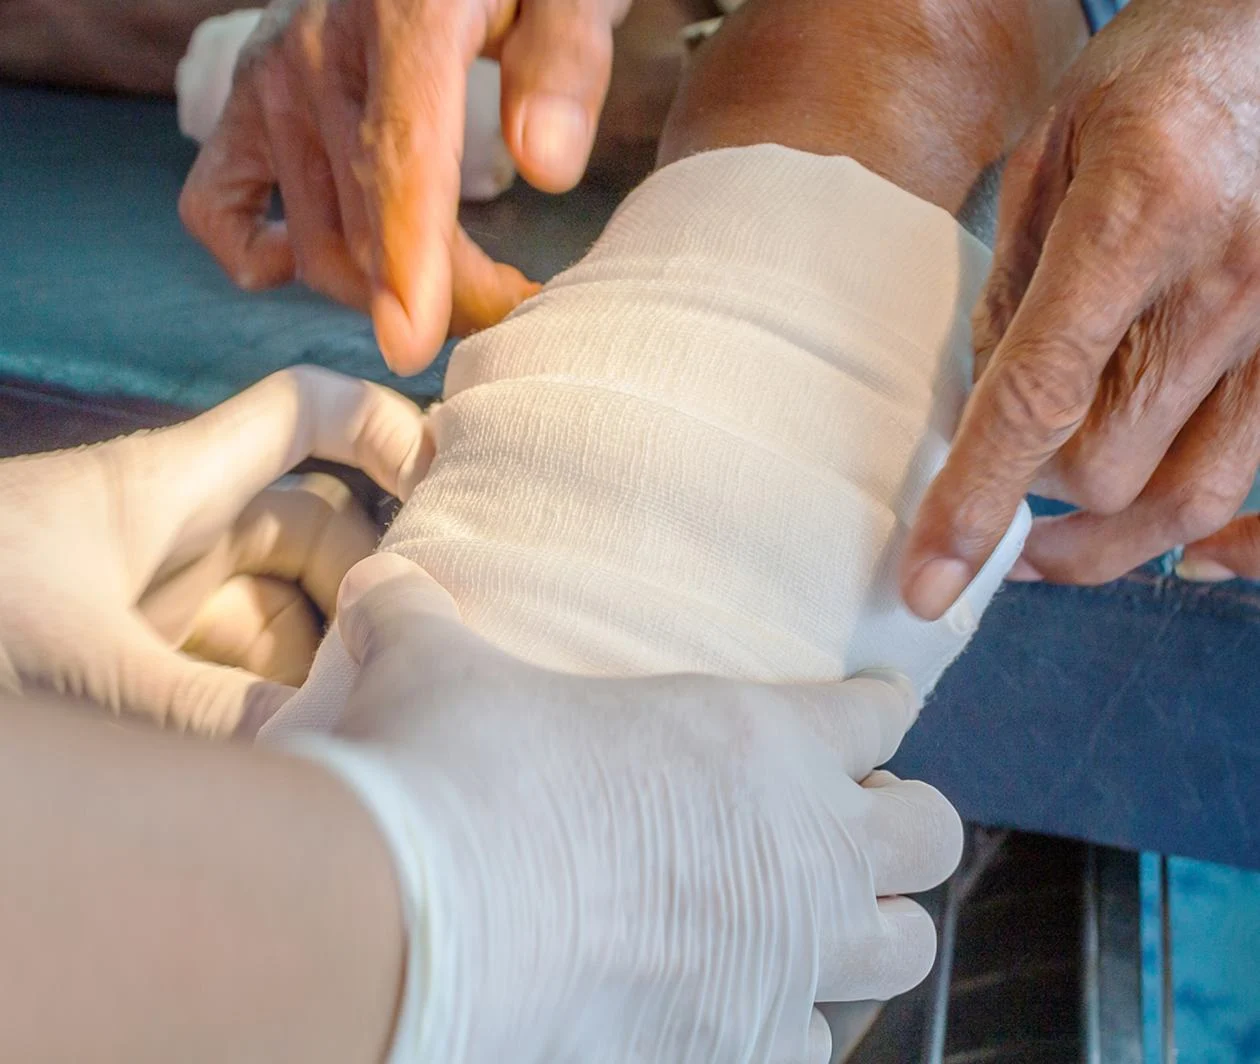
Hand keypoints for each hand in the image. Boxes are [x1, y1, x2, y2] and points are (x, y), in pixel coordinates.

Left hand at [0, 367, 428, 735]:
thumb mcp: (85, 667)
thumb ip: (212, 714)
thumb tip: (326, 748)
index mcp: (172, 485)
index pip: (306, 412)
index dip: (386, 429)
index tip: (446, 491)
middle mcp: (175, 530)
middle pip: (314, 533)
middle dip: (362, 594)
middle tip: (398, 665)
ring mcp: (149, 594)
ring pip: (275, 611)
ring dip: (309, 667)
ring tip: (340, 733)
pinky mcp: (123, 651)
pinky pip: (222, 665)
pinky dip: (257, 703)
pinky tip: (281, 755)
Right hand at [179, 0, 631, 373]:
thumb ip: (565, 60)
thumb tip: (545, 166)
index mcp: (406, 13)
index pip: (400, 158)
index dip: (408, 262)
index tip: (414, 344)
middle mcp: (315, 50)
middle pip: (368, 225)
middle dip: (447, 299)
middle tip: (515, 310)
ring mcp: (267, 82)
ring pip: (313, 241)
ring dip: (383, 294)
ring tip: (463, 293)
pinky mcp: (242, 108)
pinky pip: (217, 207)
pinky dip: (258, 257)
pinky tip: (316, 264)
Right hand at [282, 552, 962, 1063]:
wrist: (428, 924)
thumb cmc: (455, 773)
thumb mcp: (437, 671)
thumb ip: (419, 618)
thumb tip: (378, 583)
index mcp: (756, 737)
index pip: (874, 713)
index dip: (879, 709)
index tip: (876, 710)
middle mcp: (803, 847)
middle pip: (931, 834)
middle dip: (905, 827)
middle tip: (855, 825)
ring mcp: (788, 959)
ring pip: (904, 950)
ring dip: (870, 935)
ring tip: (822, 927)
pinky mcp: (743, 1054)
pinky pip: (811, 1049)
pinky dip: (788, 1030)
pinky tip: (745, 1016)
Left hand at [903, 0, 1259, 615]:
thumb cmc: (1164, 78)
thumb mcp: (1053, 149)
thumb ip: (1009, 283)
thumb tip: (976, 406)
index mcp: (1140, 219)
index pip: (1039, 398)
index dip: (976, 499)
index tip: (929, 577)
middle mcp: (1226, 288)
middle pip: (1104, 468)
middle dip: (1032, 487)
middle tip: (999, 467)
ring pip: (1178, 502)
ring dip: (1099, 536)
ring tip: (1039, 541)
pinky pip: (1251, 489)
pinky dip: (1199, 535)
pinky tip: (1159, 546)